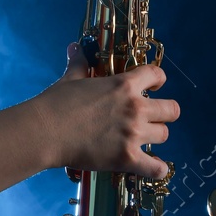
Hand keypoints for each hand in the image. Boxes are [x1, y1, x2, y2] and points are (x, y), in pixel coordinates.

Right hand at [36, 41, 178, 178]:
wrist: (44, 131)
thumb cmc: (55, 103)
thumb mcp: (70, 79)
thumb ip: (79, 63)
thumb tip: (74, 46)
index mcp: (124, 85)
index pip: (156, 75)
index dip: (159, 80)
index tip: (156, 86)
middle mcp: (135, 108)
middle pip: (171, 110)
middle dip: (165, 113)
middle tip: (153, 118)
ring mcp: (133, 134)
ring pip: (164, 135)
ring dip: (155, 137)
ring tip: (144, 140)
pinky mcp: (126, 158)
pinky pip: (156, 168)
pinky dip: (157, 169)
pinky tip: (155, 168)